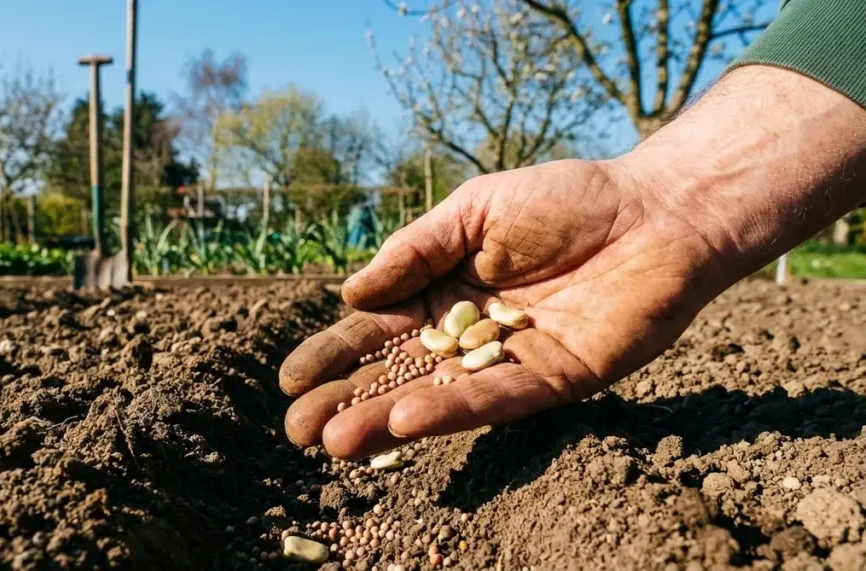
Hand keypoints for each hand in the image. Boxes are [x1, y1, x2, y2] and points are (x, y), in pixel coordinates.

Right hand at [279, 158, 729, 458]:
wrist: (656, 211)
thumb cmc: (565, 200)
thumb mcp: (473, 211)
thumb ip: (413, 252)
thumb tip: (349, 296)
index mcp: (443, 289)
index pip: (378, 329)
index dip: (335, 353)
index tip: (291, 378)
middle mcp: (469, 332)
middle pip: (398, 373)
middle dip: (347, 401)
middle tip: (298, 430)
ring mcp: (508, 361)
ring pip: (438, 394)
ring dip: (385, 419)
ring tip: (333, 441)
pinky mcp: (553, 380)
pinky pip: (496, 399)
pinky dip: (451, 410)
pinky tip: (405, 421)